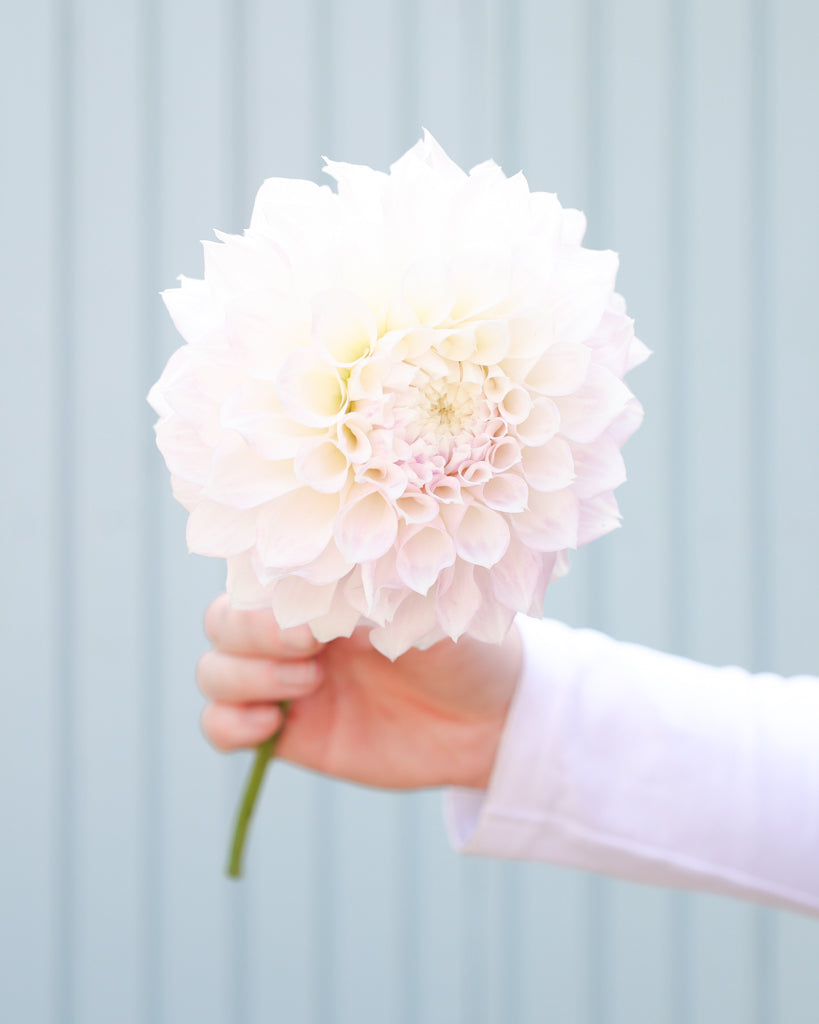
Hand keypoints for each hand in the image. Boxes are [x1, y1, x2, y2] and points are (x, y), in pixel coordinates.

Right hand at [197, 593, 522, 789]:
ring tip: (311, 683)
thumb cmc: (462, 649)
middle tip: (312, 648)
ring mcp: (284, 681)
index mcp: (323, 590)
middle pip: (221, 621)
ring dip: (247, 676)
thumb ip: (374, 594)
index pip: (255, 575)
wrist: (489, 721)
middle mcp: (293, 631)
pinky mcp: (286, 732)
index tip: (313, 614)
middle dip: (251, 634)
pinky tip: (273, 723)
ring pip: (214, 671)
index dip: (266, 594)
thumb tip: (327, 579)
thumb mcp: (425, 612)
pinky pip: (218, 725)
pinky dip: (228, 724)